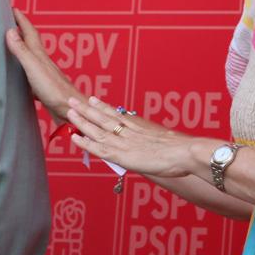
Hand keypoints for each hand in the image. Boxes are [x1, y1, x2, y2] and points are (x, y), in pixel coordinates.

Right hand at [5, 8, 81, 120]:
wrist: (70, 109)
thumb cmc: (54, 90)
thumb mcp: (34, 67)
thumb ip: (22, 51)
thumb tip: (10, 30)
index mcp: (39, 54)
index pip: (28, 31)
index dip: (21, 19)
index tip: (12, 8)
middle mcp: (42, 61)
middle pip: (30, 41)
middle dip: (21, 30)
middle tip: (11, 21)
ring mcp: (43, 74)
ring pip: (30, 57)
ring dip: (22, 49)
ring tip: (12, 45)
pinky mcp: (42, 87)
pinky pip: (30, 74)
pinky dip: (23, 70)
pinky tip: (19, 76)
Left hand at [67, 96, 205, 177]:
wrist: (185, 153)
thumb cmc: (182, 152)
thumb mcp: (169, 143)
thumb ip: (158, 144)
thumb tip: (159, 146)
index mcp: (140, 128)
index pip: (117, 115)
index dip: (103, 107)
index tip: (93, 99)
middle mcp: (130, 132)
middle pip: (104, 118)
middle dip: (87, 109)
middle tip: (73, 100)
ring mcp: (124, 143)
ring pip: (97, 129)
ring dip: (82, 121)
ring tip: (69, 112)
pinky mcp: (122, 155)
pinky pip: (99, 148)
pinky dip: (86, 143)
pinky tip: (74, 138)